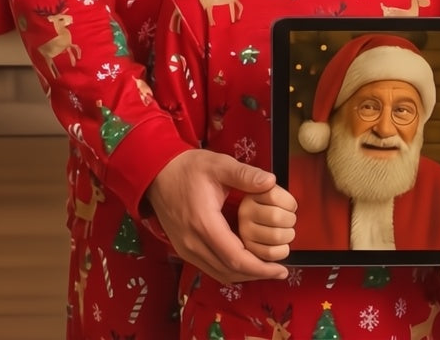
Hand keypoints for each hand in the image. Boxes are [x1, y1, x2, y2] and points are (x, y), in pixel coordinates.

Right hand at [146, 149, 296, 283]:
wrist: (158, 175)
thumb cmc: (189, 168)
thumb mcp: (219, 164)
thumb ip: (245, 174)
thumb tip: (271, 181)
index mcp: (204, 223)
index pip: (235, 258)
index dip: (260, 268)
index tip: (281, 268)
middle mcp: (193, 243)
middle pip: (229, 271)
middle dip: (257, 275)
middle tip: (280, 271)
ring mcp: (186, 249)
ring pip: (219, 273)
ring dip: (244, 275)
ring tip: (267, 270)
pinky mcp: (184, 249)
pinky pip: (210, 268)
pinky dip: (230, 270)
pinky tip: (245, 263)